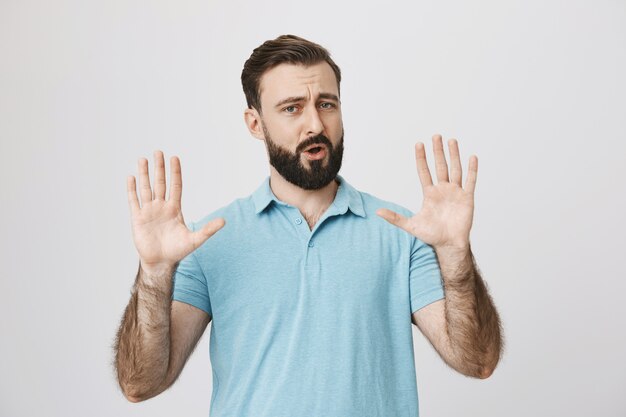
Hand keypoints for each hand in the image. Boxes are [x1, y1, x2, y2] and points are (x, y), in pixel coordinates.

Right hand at [127, 150, 224, 271]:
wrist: (161, 262)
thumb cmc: (178, 251)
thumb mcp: (196, 240)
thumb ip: (208, 230)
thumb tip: (224, 221)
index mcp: (175, 209)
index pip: (175, 186)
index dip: (175, 172)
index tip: (175, 158)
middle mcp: (161, 207)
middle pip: (160, 183)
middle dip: (159, 168)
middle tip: (158, 152)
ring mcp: (149, 211)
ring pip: (146, 188)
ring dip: (144, 174)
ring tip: (142, 159)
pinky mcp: (138, 219)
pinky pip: (134, 201)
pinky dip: (132, 189)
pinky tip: (131, 177)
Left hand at [376, 134, 476, 250]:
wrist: (449, 245)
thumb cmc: (431, 235)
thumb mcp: (411, 225)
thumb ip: (395, 218)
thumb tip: (377, 212)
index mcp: (429, 193)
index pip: (424, 171)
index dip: (421, 158)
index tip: (419, 144)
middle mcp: (443, 190)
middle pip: (440, 166)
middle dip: (438, 151)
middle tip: (436, 136)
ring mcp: (455, 192)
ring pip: (455, 169)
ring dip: (454, 155)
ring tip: (452, 141)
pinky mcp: (467, 198)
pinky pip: (470, 181)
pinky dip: (472, 170)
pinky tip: (472, 157)